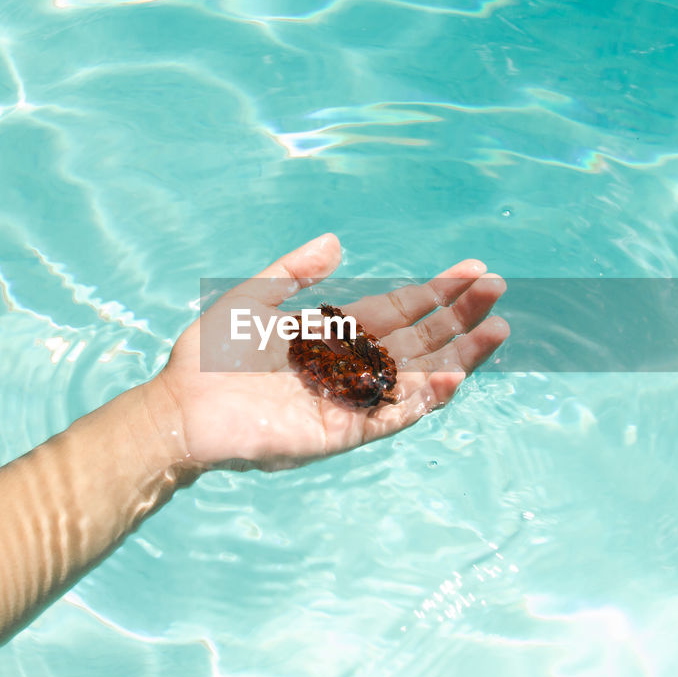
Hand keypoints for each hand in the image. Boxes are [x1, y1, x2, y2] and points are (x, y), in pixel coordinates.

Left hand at [146, 233, 507, 472]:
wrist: (180, 410)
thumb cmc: (207, 357)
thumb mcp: (251, 299)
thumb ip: (294, 273)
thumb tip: (338, 242)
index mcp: (333, 335)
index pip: (398, 311)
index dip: (436, 292)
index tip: (472, 272)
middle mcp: (349, 368)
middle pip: (419, 340)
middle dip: (459, 316)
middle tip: (497, 291)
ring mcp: (349, 402)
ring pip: (416, 379)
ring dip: (458, 357)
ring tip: (496, 332)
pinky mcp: (340, 433)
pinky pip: (390, 417)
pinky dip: (421, 401)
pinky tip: (451, 378)